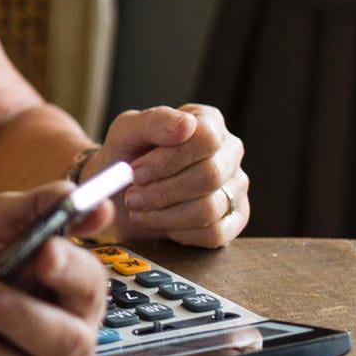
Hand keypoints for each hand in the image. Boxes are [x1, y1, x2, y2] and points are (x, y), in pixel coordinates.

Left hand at [92, 102, 247, 245]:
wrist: (120, 189)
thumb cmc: (127, 155)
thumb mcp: (127, 132)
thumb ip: (153, 122)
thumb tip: (186, 125)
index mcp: (208, 122)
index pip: (206, 139)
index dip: (168, 159)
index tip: (136, 171)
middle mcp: (229, 152)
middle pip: (209, 176)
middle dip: (162, 191)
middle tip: (131, 195)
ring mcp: (235, 187)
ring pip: (209, 208)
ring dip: (164, 213)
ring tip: (139, 207)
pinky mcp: (234, 219)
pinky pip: (214, 233)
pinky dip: (177, 230)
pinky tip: (158, 220)